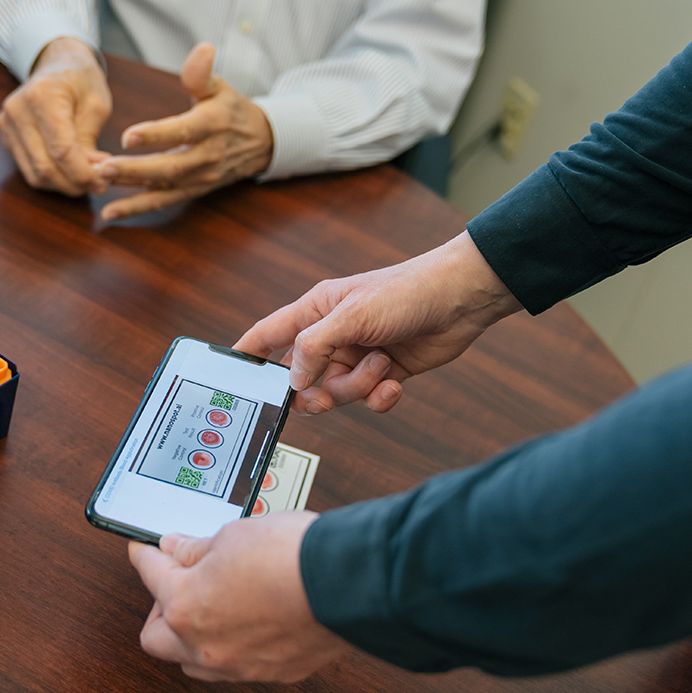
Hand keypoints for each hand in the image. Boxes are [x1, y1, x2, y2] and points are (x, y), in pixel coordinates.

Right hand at [0, 37, 111, 195]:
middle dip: (75, 183)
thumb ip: (90, 142)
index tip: (103, 182)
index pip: (61, 150)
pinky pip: (29, 169)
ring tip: (87, 179)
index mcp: (42, 95)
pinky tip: (71, 172)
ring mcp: (8, 124)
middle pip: (45, 167)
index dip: (83, 174)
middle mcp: (18, 110)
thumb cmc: (81, 80)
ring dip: (63, 185)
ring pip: (35, 174)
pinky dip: (52, 178)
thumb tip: (91, 177)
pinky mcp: (8, 136)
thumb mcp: (96, 105)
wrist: (57, 62)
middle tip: (99, 185)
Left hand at [96, 42, 272, 220]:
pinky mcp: (192, 190)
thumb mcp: (221, 86)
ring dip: (130, 189)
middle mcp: (206, 156)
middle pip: (169, 167)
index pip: (183, 131)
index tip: (128, 136)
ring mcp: (199, 177)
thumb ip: (203, 73)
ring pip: (163, 187)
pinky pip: (162, 201)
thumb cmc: (232, 110)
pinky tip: (110, 213)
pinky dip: (136, 208)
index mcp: (211, 125)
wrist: (259, 143)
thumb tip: (202, 50)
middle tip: (104, 167)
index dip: (156, 135)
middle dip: (135, 170)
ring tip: (100, 184)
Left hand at [128, 512, 351, 681]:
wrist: (345, 583)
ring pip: (193, 659)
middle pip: (156, 636)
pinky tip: (245, 618)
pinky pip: (234, 663)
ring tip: (210, 601)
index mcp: (184, 605)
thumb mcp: (232, 535)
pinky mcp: (271, 671)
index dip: (146, 555)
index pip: (150, 576)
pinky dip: (231, 643)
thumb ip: (196, 548)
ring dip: (191, 633)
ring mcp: (237, 664)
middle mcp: (204, 644)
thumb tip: (178, 549)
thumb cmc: (291, 557)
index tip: (146, 548)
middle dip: (160, 606)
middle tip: (176, 578)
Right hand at [235, 232, 523, 414]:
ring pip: (336, 392)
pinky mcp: (384, 373)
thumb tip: (291, 380)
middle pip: (302, 378)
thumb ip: (313, 347)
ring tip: (381, 364)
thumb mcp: (352, 316)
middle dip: (316, 391)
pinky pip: (368, 400)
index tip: (230, 377)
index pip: (268, 335)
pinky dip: (380, 398)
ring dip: (359, 386)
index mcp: (315, 312)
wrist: (461, 300)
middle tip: (325, 395)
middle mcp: (332, 336)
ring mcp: (357, 356)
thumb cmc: (406, 292)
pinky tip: (394, 385)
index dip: (246, 356)